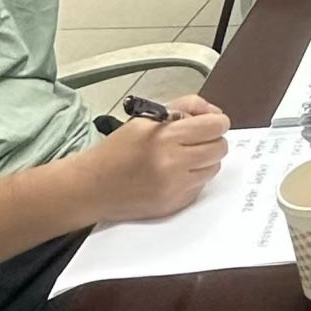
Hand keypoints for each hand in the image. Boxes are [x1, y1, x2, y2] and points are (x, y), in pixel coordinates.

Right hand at [72, 95, 230, 222]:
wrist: (91, 187)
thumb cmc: (117, 150)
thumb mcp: (145, 118)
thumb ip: (184, 107)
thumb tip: (213, 112)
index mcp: (165, 138)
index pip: (215, 126)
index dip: (216, 121)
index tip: (210, 122)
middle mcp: (173, 164)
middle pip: (220, 148)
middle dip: (212, 140)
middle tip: (197, 139)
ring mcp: (176, 187)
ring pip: (214, 168)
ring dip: (205, 160)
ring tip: (183, 157)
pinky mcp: (176, 204)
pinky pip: (201, 186)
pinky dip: (194, 178)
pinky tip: (174, 174)